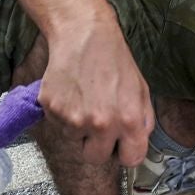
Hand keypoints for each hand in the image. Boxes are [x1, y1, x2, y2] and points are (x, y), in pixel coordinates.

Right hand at [38, 6, 153, 166]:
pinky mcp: (52, 110)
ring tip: (85, 99)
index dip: (125, 152)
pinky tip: (72, 93)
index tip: (120, 145)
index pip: (131, 159)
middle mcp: (102, 124)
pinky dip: (63, 114)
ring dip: (79, 127)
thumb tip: (137, 142)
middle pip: (96, 158)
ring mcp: (74, 119)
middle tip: (98, 124)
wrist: (83, 35)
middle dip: (97, 145)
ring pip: (75, 140)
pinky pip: (58, 125)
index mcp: (129, 120)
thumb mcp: (141, 89)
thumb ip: (143, 120)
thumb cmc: (115, 60)